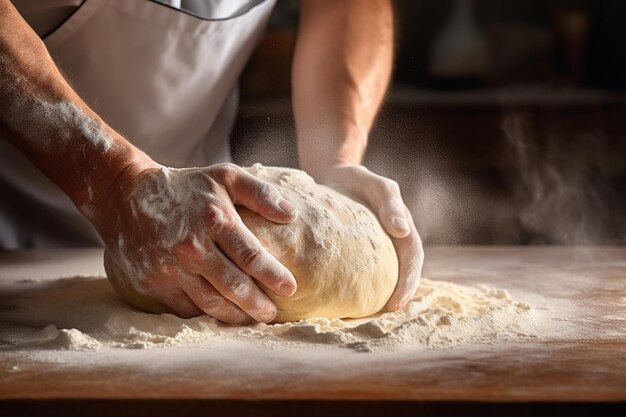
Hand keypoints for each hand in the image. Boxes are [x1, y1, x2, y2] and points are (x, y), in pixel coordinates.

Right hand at [92, 162, 298, 324]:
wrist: (125, 197)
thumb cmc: (185, 187)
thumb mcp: (224, 177)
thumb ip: (261, 193)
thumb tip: (291, 215)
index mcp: (214, 220)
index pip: (251, 257)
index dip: (274, 276)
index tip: (290, 288)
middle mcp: (192, 247)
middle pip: (234, 287)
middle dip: (258, 305)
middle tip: (271, 314)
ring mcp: (170, 268)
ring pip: (211, 303)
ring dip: (236, 316)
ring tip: (251, 319)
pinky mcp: (153, 283)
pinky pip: (186, 308)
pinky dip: (206, 314)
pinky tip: (220, 315)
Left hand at [321, 164, 423, 309]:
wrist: (335, 175)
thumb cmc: (358, 179)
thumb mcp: (377, 186)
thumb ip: (391, 205)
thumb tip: (403, 230)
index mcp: (402, 229)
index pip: (412, 260)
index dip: (408, 283)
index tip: (396, 303)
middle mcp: (392, 242)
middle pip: (401, 274)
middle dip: (396, 297)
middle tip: (381, 318)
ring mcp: (376, 248)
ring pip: (383, 277)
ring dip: (379, 298)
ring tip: (363, 318)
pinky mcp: (356, 251)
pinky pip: (361, 273)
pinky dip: (358, 289)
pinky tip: (344, 303)